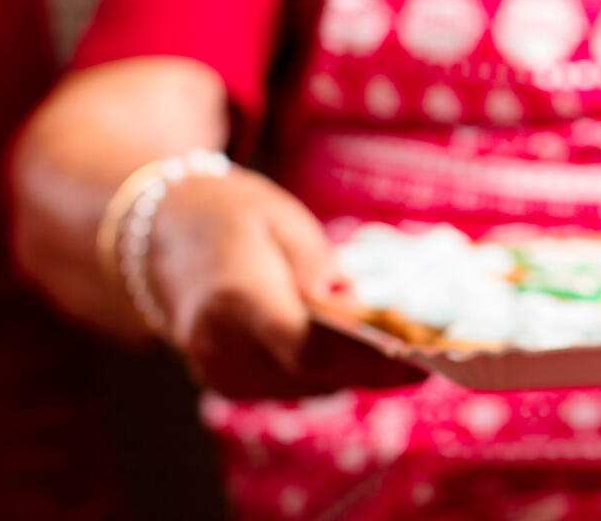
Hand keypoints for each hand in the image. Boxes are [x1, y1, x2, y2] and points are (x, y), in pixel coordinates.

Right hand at [147, 168, 422, 397]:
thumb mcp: (278, 217)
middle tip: (438, 354)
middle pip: (314, 374)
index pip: (306, 347)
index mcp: (233, 297)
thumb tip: (350, 303)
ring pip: (308, 386)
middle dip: (377, 366)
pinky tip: (372, 353)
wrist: (163, 235)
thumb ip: (315, 264)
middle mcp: (220, 346)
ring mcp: (218, 372)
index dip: (367, 357)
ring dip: (360, 372)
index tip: (420, 356)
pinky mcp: (226, 382)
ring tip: (416, 352)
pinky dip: (331, 371)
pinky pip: (292, 385)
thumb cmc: (229, 214)